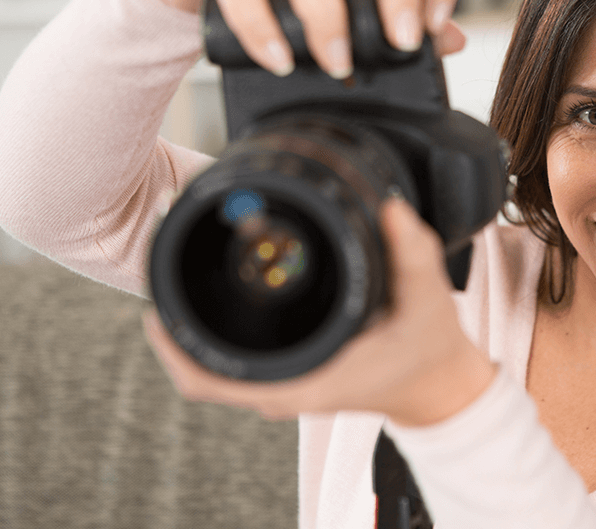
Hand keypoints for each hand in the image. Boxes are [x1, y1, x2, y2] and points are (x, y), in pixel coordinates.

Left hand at [142, 197, 496, 426]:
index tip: (154, 303)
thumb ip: (412, 252)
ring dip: (194, 325)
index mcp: (305, 381)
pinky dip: (218, 331)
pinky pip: (236, 360)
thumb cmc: (429, 353)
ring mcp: (286, 383)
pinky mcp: (292, 372)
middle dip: (175, 323)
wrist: (440, 387)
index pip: (212, 380)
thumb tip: (390, 206)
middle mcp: (287, 388)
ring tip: (181, 273)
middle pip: (202, 370)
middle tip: (164, 267)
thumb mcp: (426, 300)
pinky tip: (217, 292)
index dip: (172, 344)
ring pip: (216, 366)